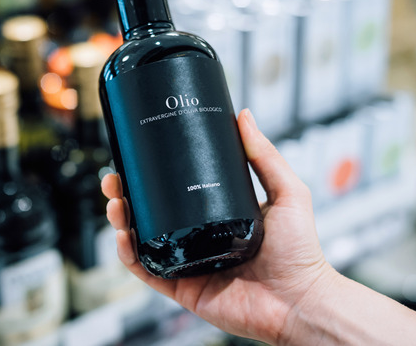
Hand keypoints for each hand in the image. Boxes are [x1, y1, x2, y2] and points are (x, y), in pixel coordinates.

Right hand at [101, 108, 336, 343]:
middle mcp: (197, 238)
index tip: (136, 156)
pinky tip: (122, 236)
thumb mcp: (286, 192)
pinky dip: (128, 255)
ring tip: (114, 203)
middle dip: (125, 195)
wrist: (301, 300)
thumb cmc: (301, 252)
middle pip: (150, 213)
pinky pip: (146, 271)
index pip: (175, 191)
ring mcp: (187, 263)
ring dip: (120, 221)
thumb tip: (244, 115)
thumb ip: (265, 155)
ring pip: (141, 239)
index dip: (151, 175)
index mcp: (215, 215)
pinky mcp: (182, 287)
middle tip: (114, 178)